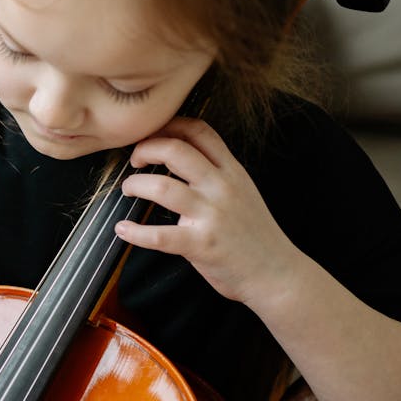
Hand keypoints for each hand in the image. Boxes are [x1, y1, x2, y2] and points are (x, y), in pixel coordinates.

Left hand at [115, 117, 300, 307]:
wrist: (276, 273)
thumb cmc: (254, 234)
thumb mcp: (242, 192)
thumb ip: (215, 174)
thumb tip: (179, 159)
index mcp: (232, 172)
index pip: (200, 132)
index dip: (170, 126)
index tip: (151, 134)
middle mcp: (222, 187)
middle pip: (177, 151)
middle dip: (147, 149)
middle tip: (135, 160)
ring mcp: (212, 215)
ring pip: (163, 188)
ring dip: (136, 185)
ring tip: (129, 189)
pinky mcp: (201, 244)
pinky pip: (159, 235)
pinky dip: (135, 232)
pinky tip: (123, 229)